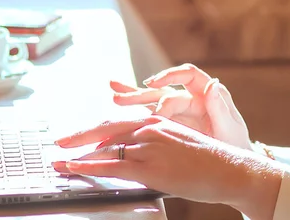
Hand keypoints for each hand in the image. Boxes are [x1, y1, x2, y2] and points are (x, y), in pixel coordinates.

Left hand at [53, 116, 281, 219]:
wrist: (228, 169)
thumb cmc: (208, 161)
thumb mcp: (179, 145)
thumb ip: (156, 147)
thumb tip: (138, 158)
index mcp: (158, 121)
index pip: (119, 123)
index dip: (96, 130)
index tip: (82, 136)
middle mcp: (150, 129)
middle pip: (106, 128)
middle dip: (80, 136)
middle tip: (61, 141)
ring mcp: (148, 146)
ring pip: (105, 148)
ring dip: (78, 155)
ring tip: (61, 162)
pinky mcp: (148, 166)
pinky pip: (110, 166)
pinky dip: (88, 167)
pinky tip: (74, 169)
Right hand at [110, 63, 251, 149]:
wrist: (233, 166)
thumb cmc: (234, 146)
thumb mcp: (231, 130)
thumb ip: (220, 108)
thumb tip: (213, 83)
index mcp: (206, 94)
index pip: (187, 75)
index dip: (169, 76)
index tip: (154, 85)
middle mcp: (189, 98)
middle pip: (164, 89)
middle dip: (143, 93)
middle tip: (124, 100)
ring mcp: (178, 111)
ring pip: (152, 100)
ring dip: (133, 98)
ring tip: (115, 98)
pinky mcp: (169, 123)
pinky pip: (149, 112)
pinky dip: (133, 105)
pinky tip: (115, 94)